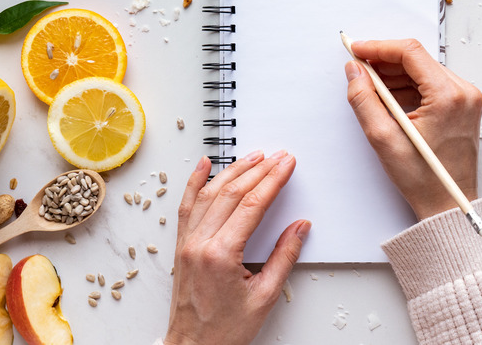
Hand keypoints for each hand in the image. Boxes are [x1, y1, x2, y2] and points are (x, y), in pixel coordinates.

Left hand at [164, 152, 310, 344]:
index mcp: (221, 255)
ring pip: (209, 194)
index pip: (252, 205)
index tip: (287, 165)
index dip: (273, 181)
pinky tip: (203, 165)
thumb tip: (299, 227)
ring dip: (232, 170)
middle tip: (278, 156)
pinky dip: (195, 182)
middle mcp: (200, 244)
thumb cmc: (225, 330)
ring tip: (252, 155)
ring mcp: (187, 243)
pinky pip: (187, 207)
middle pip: (232, 193)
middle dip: (258, 170)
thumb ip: (284, 257)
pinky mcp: (182, 246)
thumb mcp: (265, 296)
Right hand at [345, 39, 481, 219]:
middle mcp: (464, 92)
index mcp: (448, 96)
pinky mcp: (463, 107)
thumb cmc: (422, 179)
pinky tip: (389, 98)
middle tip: (358, 69)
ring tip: (370, 87)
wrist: (448, 205)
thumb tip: (354, 71)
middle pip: (418, 59)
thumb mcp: (383, 139)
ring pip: (424, 71)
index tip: (356, 50)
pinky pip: (432, 85)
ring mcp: (466, 99)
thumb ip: (364, 99)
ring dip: (395, 74)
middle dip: (385, 61)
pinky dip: (409, 86)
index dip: (378, 47)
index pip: (410, 53)